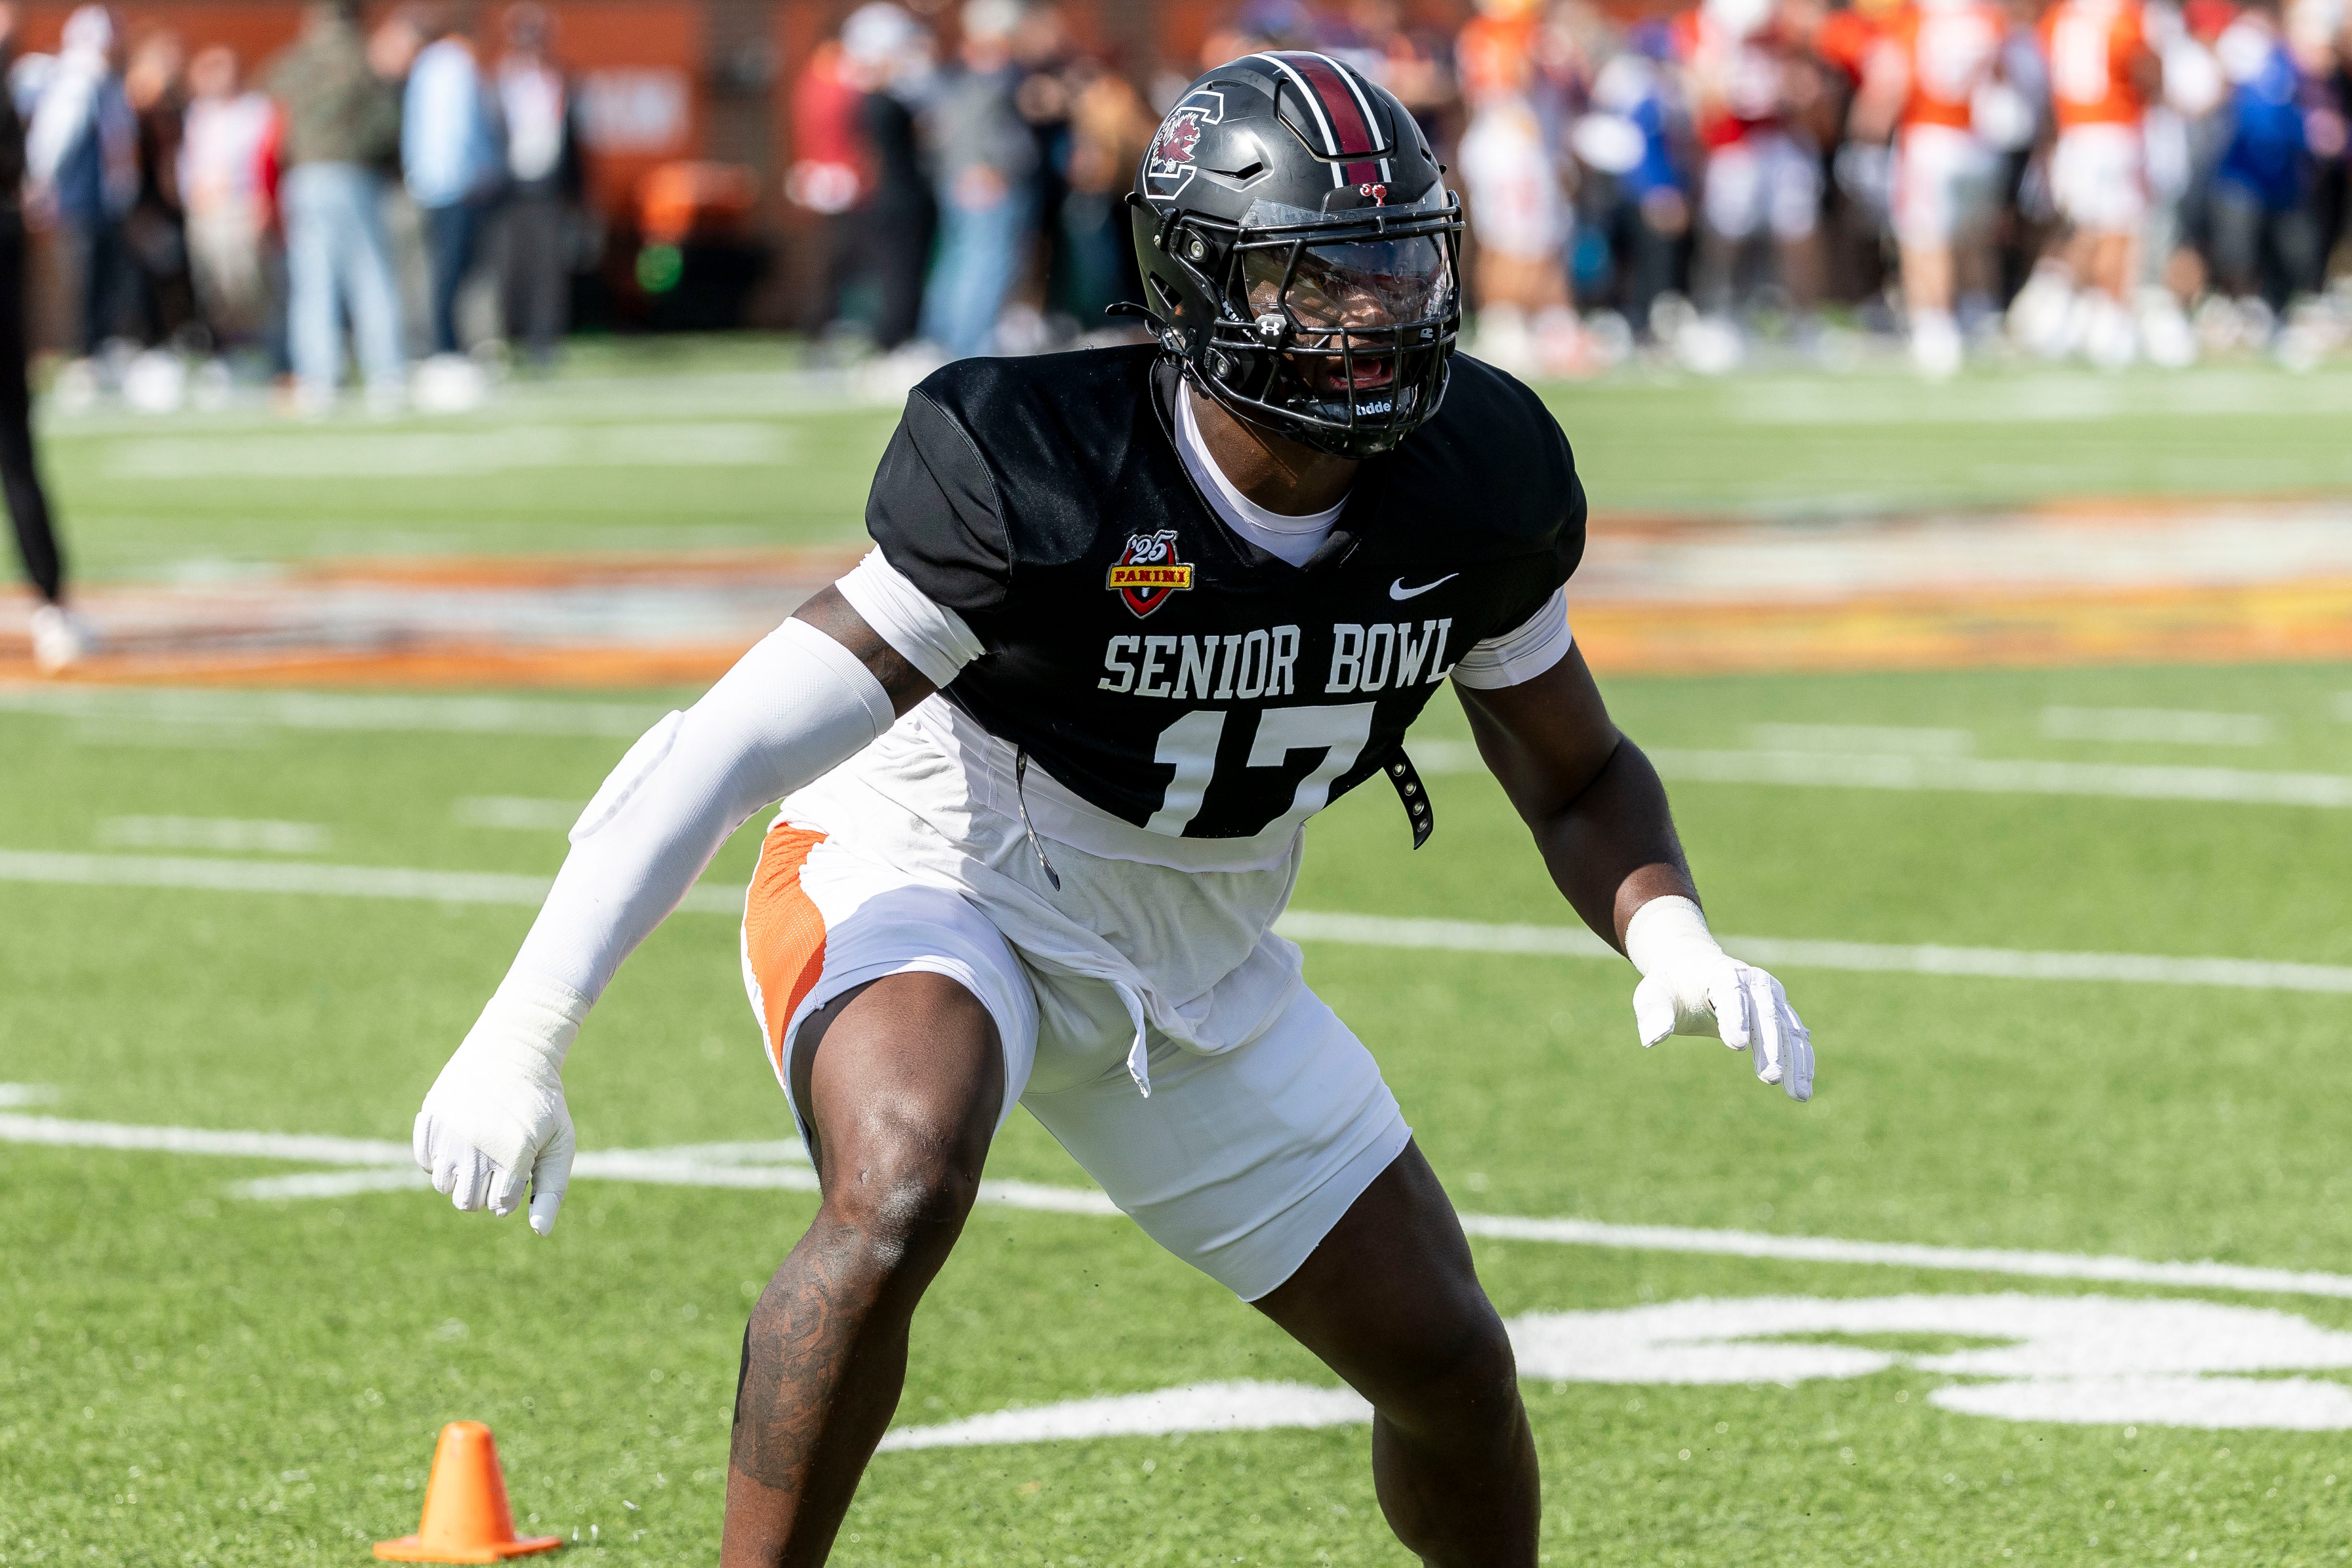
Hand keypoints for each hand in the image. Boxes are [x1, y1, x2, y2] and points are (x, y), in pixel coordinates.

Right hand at [412, 980, 587, 1233]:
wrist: (515, 1049)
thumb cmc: (542, 1103)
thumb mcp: (560, 1143)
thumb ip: (552, 1191)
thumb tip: (540, 1232)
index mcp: (513, 1156)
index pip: (499, 1207)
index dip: (509, 1194)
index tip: (519, 1170)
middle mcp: (478, 1147)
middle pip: (466, 1203)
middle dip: (482, 1192)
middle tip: (497, 1164)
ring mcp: (451, 1132)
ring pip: (443, 1186)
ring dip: (459, 1177)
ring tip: (479, 1150)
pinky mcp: (431, 1117)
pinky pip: (425, 1161)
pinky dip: (439, 1158)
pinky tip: (460, 1137)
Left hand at [1625, 897, 1813, 1102]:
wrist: (1692, 969)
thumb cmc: (1671, 987)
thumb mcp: (1652, 995)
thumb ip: (1653, 1014)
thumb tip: (1651, 1040)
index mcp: (1721, 972)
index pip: (1731, 992)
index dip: (1736, 1017)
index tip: (1737, 1047)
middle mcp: (1754, 981)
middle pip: (1765, 1012)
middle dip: (1769, 1046)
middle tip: (1769, 1079)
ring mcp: (1771, 996)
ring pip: (1788, 1028)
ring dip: (1794, 1061)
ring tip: (1798, 1095)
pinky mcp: (1780, 1012)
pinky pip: (1795, 1037)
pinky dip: (1801, 1061)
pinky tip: (1803, 1088)